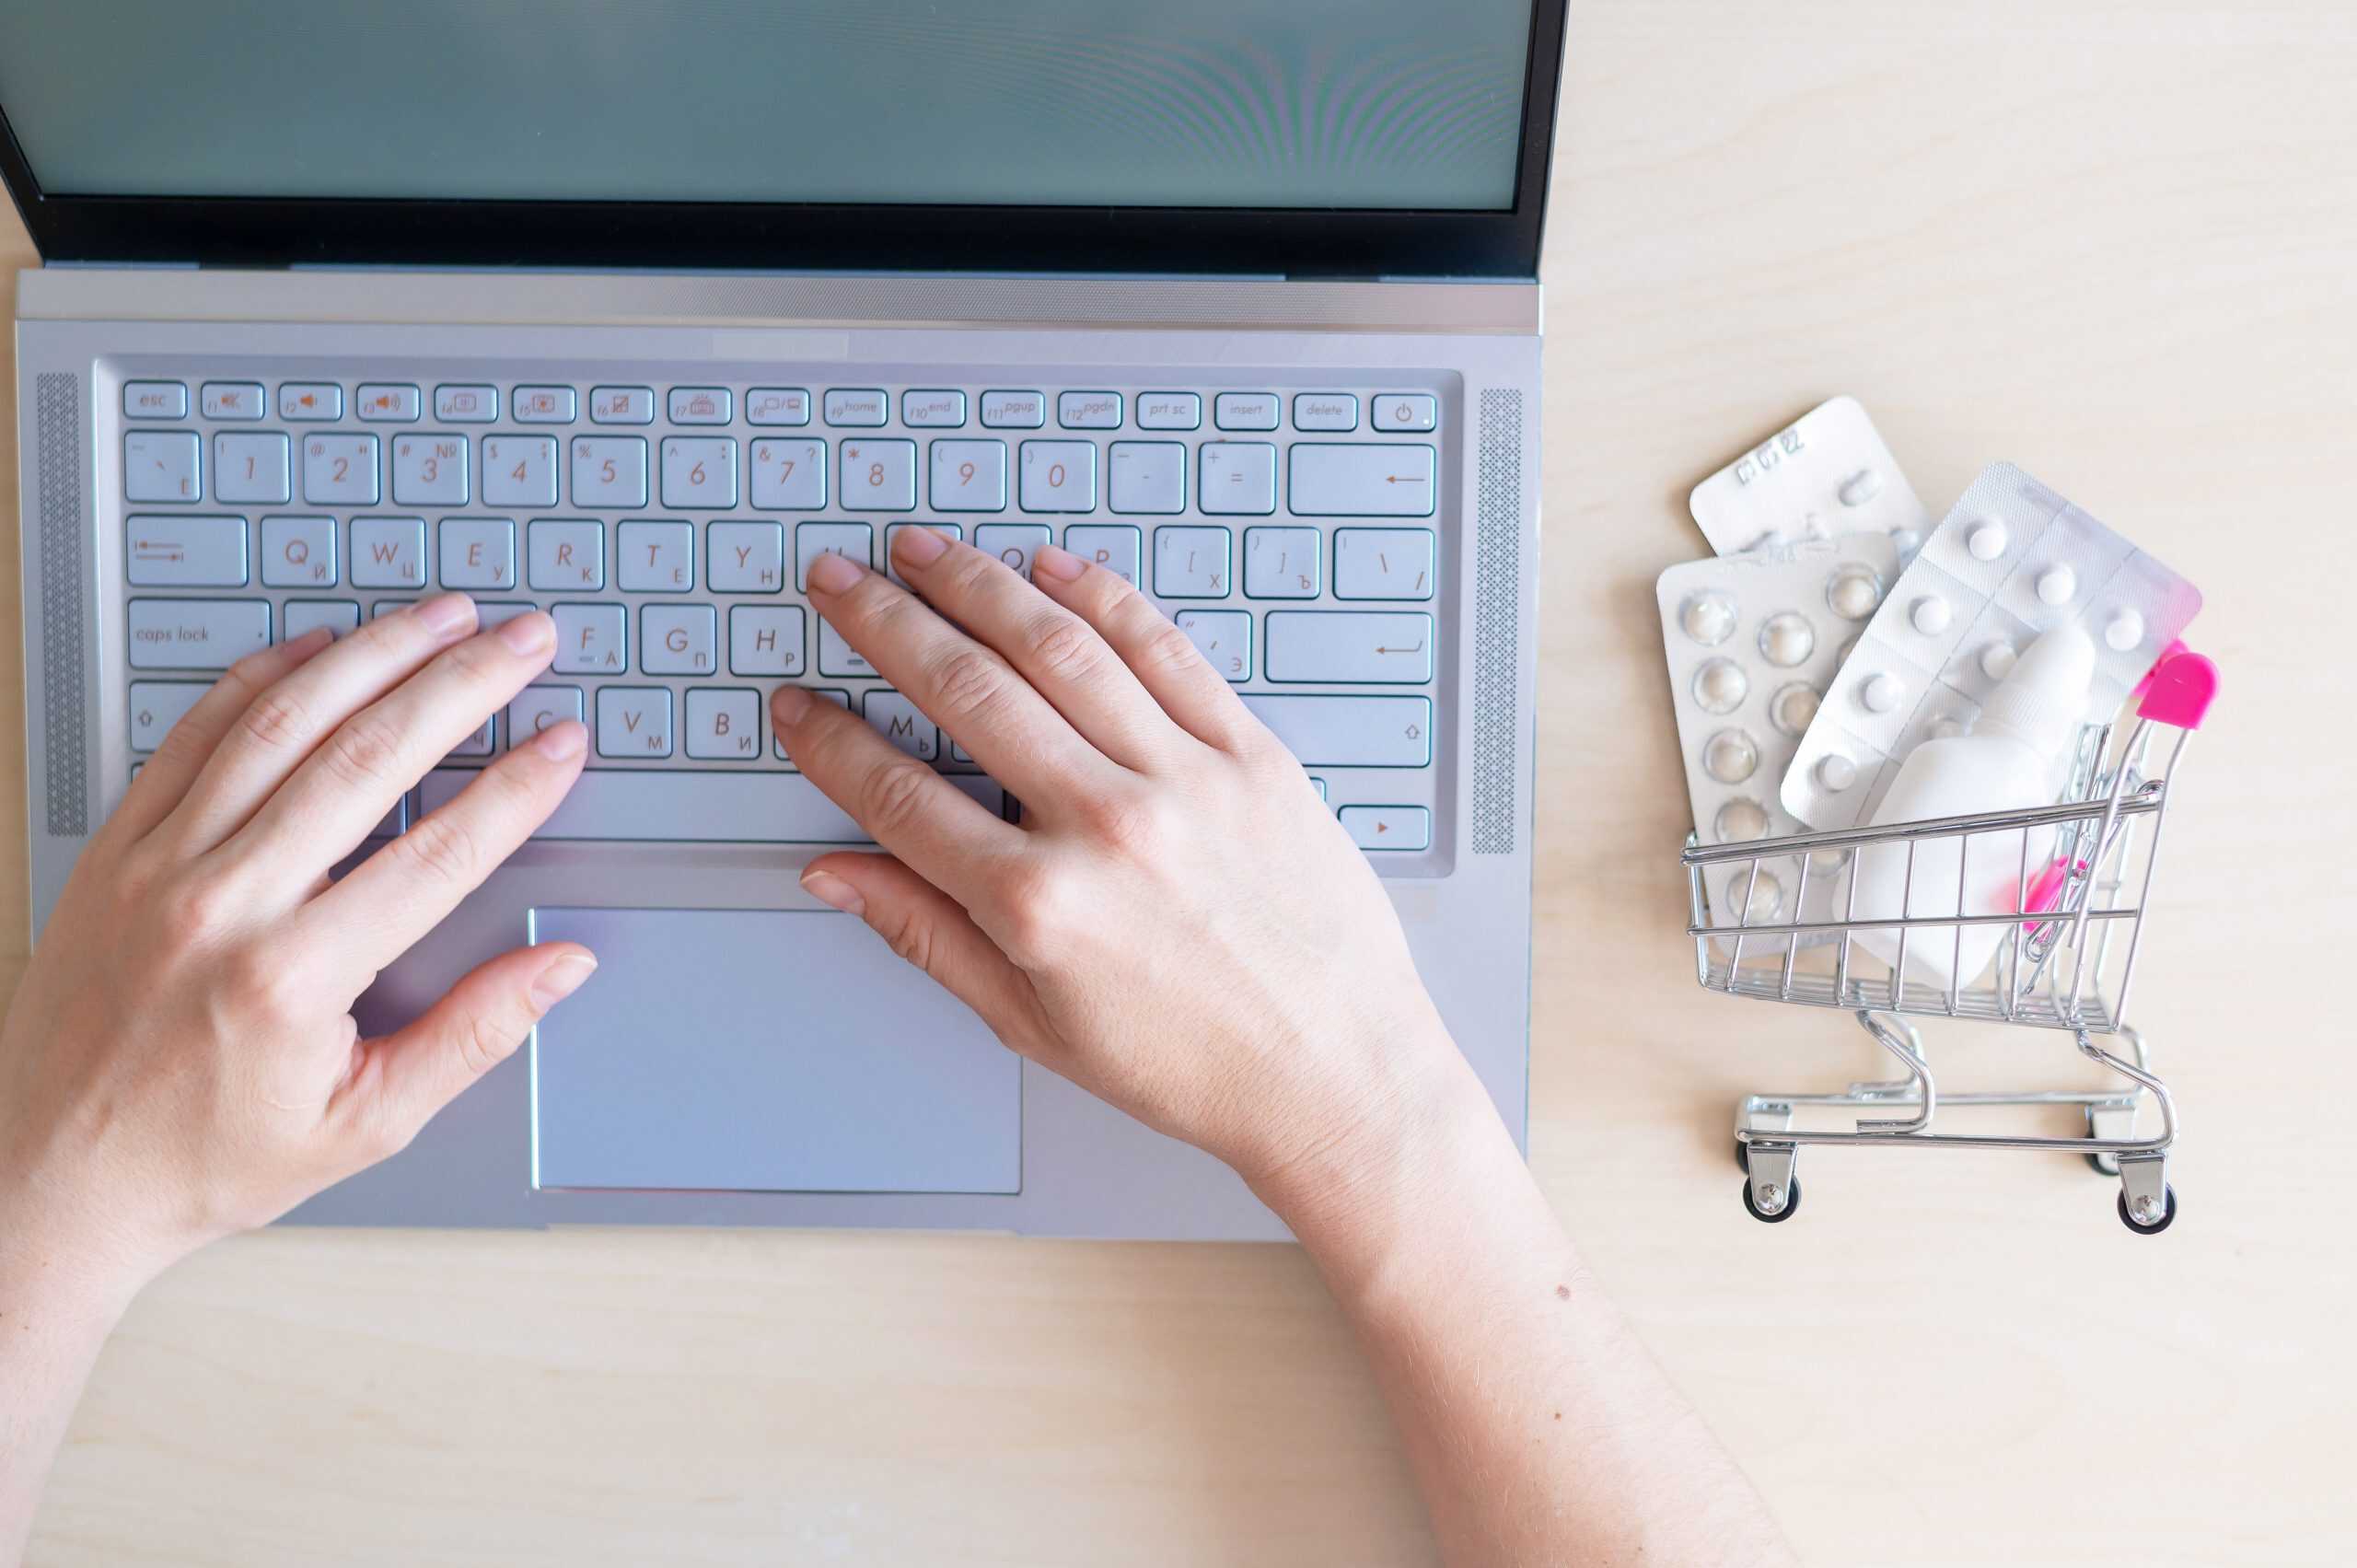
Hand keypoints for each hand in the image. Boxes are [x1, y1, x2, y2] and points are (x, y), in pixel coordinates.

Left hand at [0, 595, 594, 1305]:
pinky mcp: (114, 849)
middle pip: (367, 759)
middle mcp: (222, 906)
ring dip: (373, 655)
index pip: (439, 855)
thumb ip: (474, 1035)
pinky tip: (319, 648)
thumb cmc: (205, 1159)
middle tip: (522, 642)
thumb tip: (561, 966)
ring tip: (441, 618)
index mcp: (294, 978)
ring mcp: (158, 866)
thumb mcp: (365, 1123)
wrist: (49, 1179)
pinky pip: (193, 736)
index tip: (563, 744)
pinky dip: (260, 679)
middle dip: (461, 684)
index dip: (515, 790)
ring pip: (282, 723)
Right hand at [772, 533, 1481, 1197]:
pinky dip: (1102, 598)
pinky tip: (1051, 569)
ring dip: (979, 586)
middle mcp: (1107, 827)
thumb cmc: (1193, 1064)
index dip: (833, 743)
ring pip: (1059, 649)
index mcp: (1040, 905)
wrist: (1336, 1074)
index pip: (899, 795)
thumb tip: (835, 876)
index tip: (798, 705)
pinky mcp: (1253, 756)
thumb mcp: (1034, 1022)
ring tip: (925, 552)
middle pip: (968, 692)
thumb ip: (928, 935)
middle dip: (886, 625)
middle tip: (839, 584)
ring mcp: (1186, 780)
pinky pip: (1165, 651)